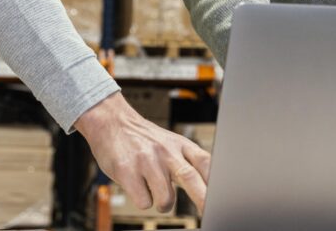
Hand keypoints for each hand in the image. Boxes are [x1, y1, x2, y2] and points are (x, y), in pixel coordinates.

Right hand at [74, 92, 211, 213]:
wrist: (111, 122)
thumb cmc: (144, 138)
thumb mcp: (171, 143)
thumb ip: (189, 160)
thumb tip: (211, 184)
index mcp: (180, 145)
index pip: (205, 162)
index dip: (216, 181)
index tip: (223, 198)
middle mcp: (166, 151)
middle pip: (190, 178)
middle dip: (203, 199)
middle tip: (209, 213)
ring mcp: (147, 161)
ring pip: (166, 199)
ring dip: (163, 204)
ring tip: (154, 191)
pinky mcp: (127, 171)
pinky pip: (144, 202)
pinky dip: (143, 200)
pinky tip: (137, 186)